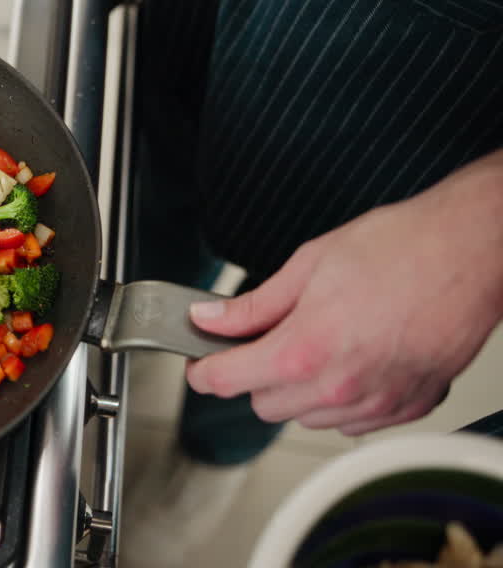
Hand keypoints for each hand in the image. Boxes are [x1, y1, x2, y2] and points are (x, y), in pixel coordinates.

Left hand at [185, 150, 502, 434]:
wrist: (471, 249)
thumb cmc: (401, 248)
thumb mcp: (307, 265)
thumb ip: (253, 305)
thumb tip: (211, 319)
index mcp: (305, 350)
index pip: (229, 381)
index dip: (204, 372)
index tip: (200, 365)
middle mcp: (340, 388)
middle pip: (265, 406)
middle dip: (255, 376)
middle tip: (266, 340)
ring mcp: (378, 402)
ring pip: (309, 418)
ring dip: (300, 390)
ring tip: (320, 342)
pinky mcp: (411, 406)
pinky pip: (356, 421)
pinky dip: (345, 398)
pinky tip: (354, 359)